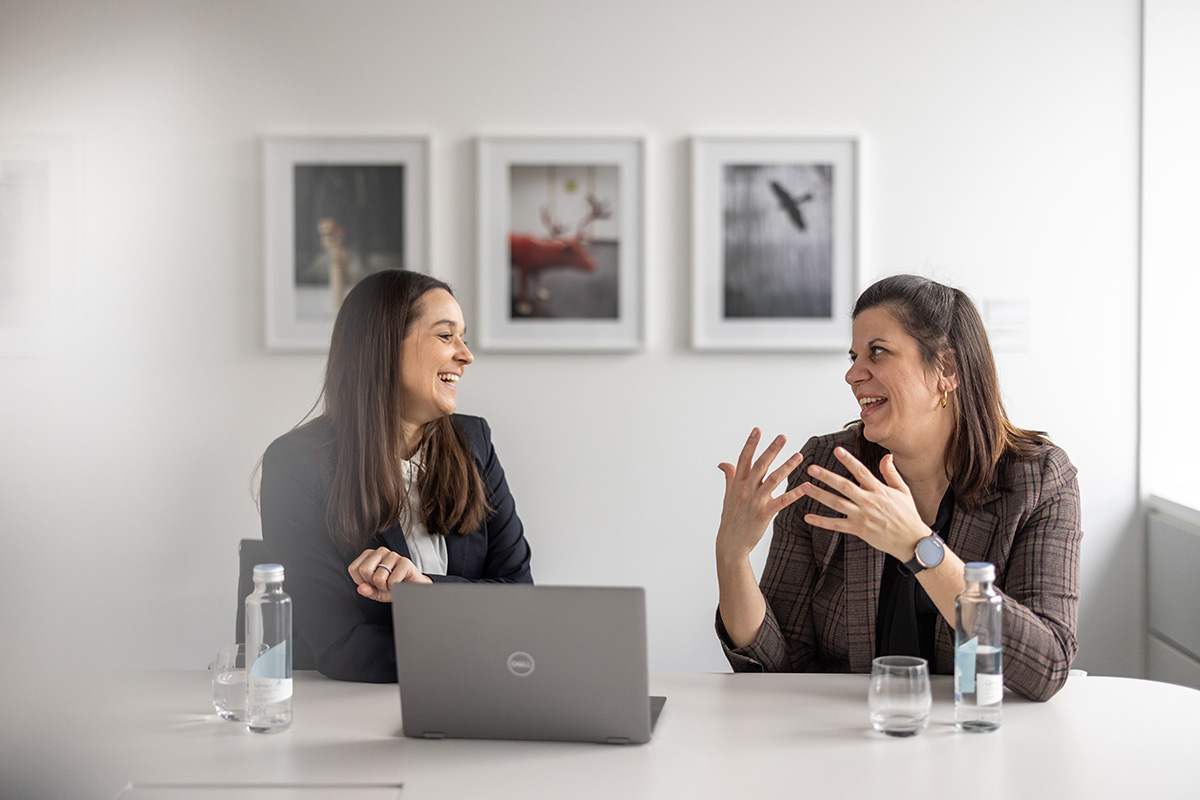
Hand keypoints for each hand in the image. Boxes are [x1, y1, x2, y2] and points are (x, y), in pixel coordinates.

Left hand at [347, 547, 432, 601]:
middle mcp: (380, 551)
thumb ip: (367, 590)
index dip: (361, 581)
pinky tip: (399, 583)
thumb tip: (361, 588)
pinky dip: (394, 588)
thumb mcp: (376, 591)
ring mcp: (393, 555)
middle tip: (382, 584)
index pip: (354, 568)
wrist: (412, 589)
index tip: (371, 583)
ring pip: (378, 577)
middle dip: (372, 583)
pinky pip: (392, 580)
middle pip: (364, 570)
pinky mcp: (404, 561)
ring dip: (385, 587)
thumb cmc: (392, 587)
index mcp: (370, 555)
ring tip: (391, 584)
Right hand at [716, 428, 805, 562]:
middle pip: (760, 465)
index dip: (750, 444)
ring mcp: (755, 501)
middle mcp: (745, 490)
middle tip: (782, 437)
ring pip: (773, 480)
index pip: (743, 459)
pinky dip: (794, 493)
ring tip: (799, 456)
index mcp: (737, 484)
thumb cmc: (731, 519)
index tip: (757, 430)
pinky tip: (805, 486)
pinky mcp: (764, 513)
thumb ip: (729, 477)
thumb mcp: (728, 496)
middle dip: (771, 450)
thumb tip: (723, 463)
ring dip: (787, 467)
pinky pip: (782, 501)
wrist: (731, 543)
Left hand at [799, 447, 928, 560]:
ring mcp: (862, 516)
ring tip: (803, 487)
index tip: (837, 450)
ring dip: (819, 495)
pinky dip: (822, 521)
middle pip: (844, 486)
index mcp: (879, 490)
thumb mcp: (902, 490)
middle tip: (811, 468)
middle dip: (826, 476)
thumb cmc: (907, 515)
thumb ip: (891, 473)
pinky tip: (808, 517)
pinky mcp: (859, 530)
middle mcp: (869, 501)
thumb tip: (887, 455)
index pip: (861, 471)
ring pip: (836, 503)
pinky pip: (837, 525)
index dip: (849, 460)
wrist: (912, 541)